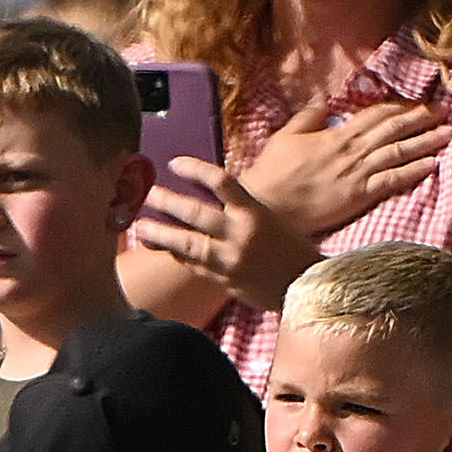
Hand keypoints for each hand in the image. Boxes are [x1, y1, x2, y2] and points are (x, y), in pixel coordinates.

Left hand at [132, 161, 322, 314]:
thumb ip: (240, 207)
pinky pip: (194, 267)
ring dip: (161, 234)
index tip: (175, 164)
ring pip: (187, 245)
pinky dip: (178, 256)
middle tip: (147, 194)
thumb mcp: (270, 218)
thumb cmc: (292, 249)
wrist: (309, 287)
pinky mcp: (225, 282)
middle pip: (195, 213)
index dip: (194, 169)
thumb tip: (210, 195)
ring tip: (141, 227)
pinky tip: (163, 248)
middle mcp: (241, 235)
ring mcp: (230, 261)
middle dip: (167, 202)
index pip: (220, 181)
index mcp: (255, 212)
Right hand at [237, 96, 451, 237]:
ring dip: (426, 140)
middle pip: (393, 128)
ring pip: (399, 151)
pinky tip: (432, 164)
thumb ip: (308, 117)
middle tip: (445, 109)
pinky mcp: (359, 196)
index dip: (399, 106)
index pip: (375, 114)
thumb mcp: (286, 136)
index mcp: (336, 134)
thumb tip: (323, 101)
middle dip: (421, 117)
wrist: (269, 205)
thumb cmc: (273, 173)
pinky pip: (392, 180)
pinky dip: (413, 170)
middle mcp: (352, 150)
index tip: (418, 102)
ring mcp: (357, 173)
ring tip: (449, 132)